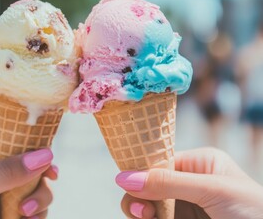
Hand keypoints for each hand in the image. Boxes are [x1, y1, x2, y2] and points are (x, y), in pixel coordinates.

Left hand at [0, 140, 57, 218]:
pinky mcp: (3, 217)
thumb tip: (44, 154)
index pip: (10, 144)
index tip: (50, 162)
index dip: (31, 151)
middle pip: (27, 168)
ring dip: (38, 200)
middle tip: (37, 195)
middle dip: (37, 181)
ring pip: (33, 190)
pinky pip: (30, 211)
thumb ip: (5, 173)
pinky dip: (35, 215)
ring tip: (25, 214)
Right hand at [115, 148, 262, 218]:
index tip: (126, 182)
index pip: (159, 161)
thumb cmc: (254, 210)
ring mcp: (185, 206)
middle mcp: (189, 183)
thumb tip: (124, 177)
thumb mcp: (211, 189)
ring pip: (149, 204)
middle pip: (149, 184)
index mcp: (199, 164)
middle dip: (139, 194)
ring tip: (144, 216)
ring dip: (140, 210)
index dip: (141, 170)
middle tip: (140, 210)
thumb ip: (168, 182)